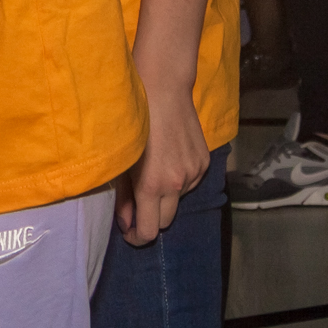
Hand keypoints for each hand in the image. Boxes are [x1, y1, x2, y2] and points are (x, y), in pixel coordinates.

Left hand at [119, 75, 209, 246]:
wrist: (163, 89)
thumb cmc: (133, 122)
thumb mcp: (123, 162)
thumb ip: (124, 196)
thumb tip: (126, 221)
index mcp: (153, 185)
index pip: (150, 231)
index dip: (138, 237)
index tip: (130, 233)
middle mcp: (178, 184)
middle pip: (166, 222)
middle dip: (152, 219)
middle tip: (138, 208)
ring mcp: (194, 173)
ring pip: (179, 201)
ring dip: (166, 197)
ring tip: (154, 173)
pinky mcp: (205, 162)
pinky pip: (191, 183)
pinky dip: (179, 181)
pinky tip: (169, 160)